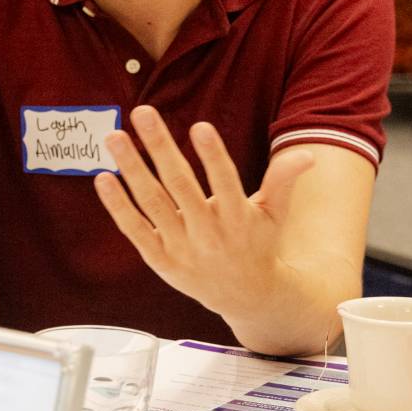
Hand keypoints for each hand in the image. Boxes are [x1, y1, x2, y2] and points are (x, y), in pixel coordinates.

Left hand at [94, 106, 313, 314]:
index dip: (213, 156)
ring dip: (132, 168)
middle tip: (142, 112)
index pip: (225, 183)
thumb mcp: (276, 214)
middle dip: (160, 147)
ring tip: (116, 137)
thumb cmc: (258, 245)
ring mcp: (181, 248)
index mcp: (238, 218)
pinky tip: (104, 179)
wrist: (246, 298)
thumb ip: (284, 181)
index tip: (200, 126)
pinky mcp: (161, 260)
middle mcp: (208, 233)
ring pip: (152, 203)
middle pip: (180, 185)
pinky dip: (118, 206)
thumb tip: (308, 154)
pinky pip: (135, 230)